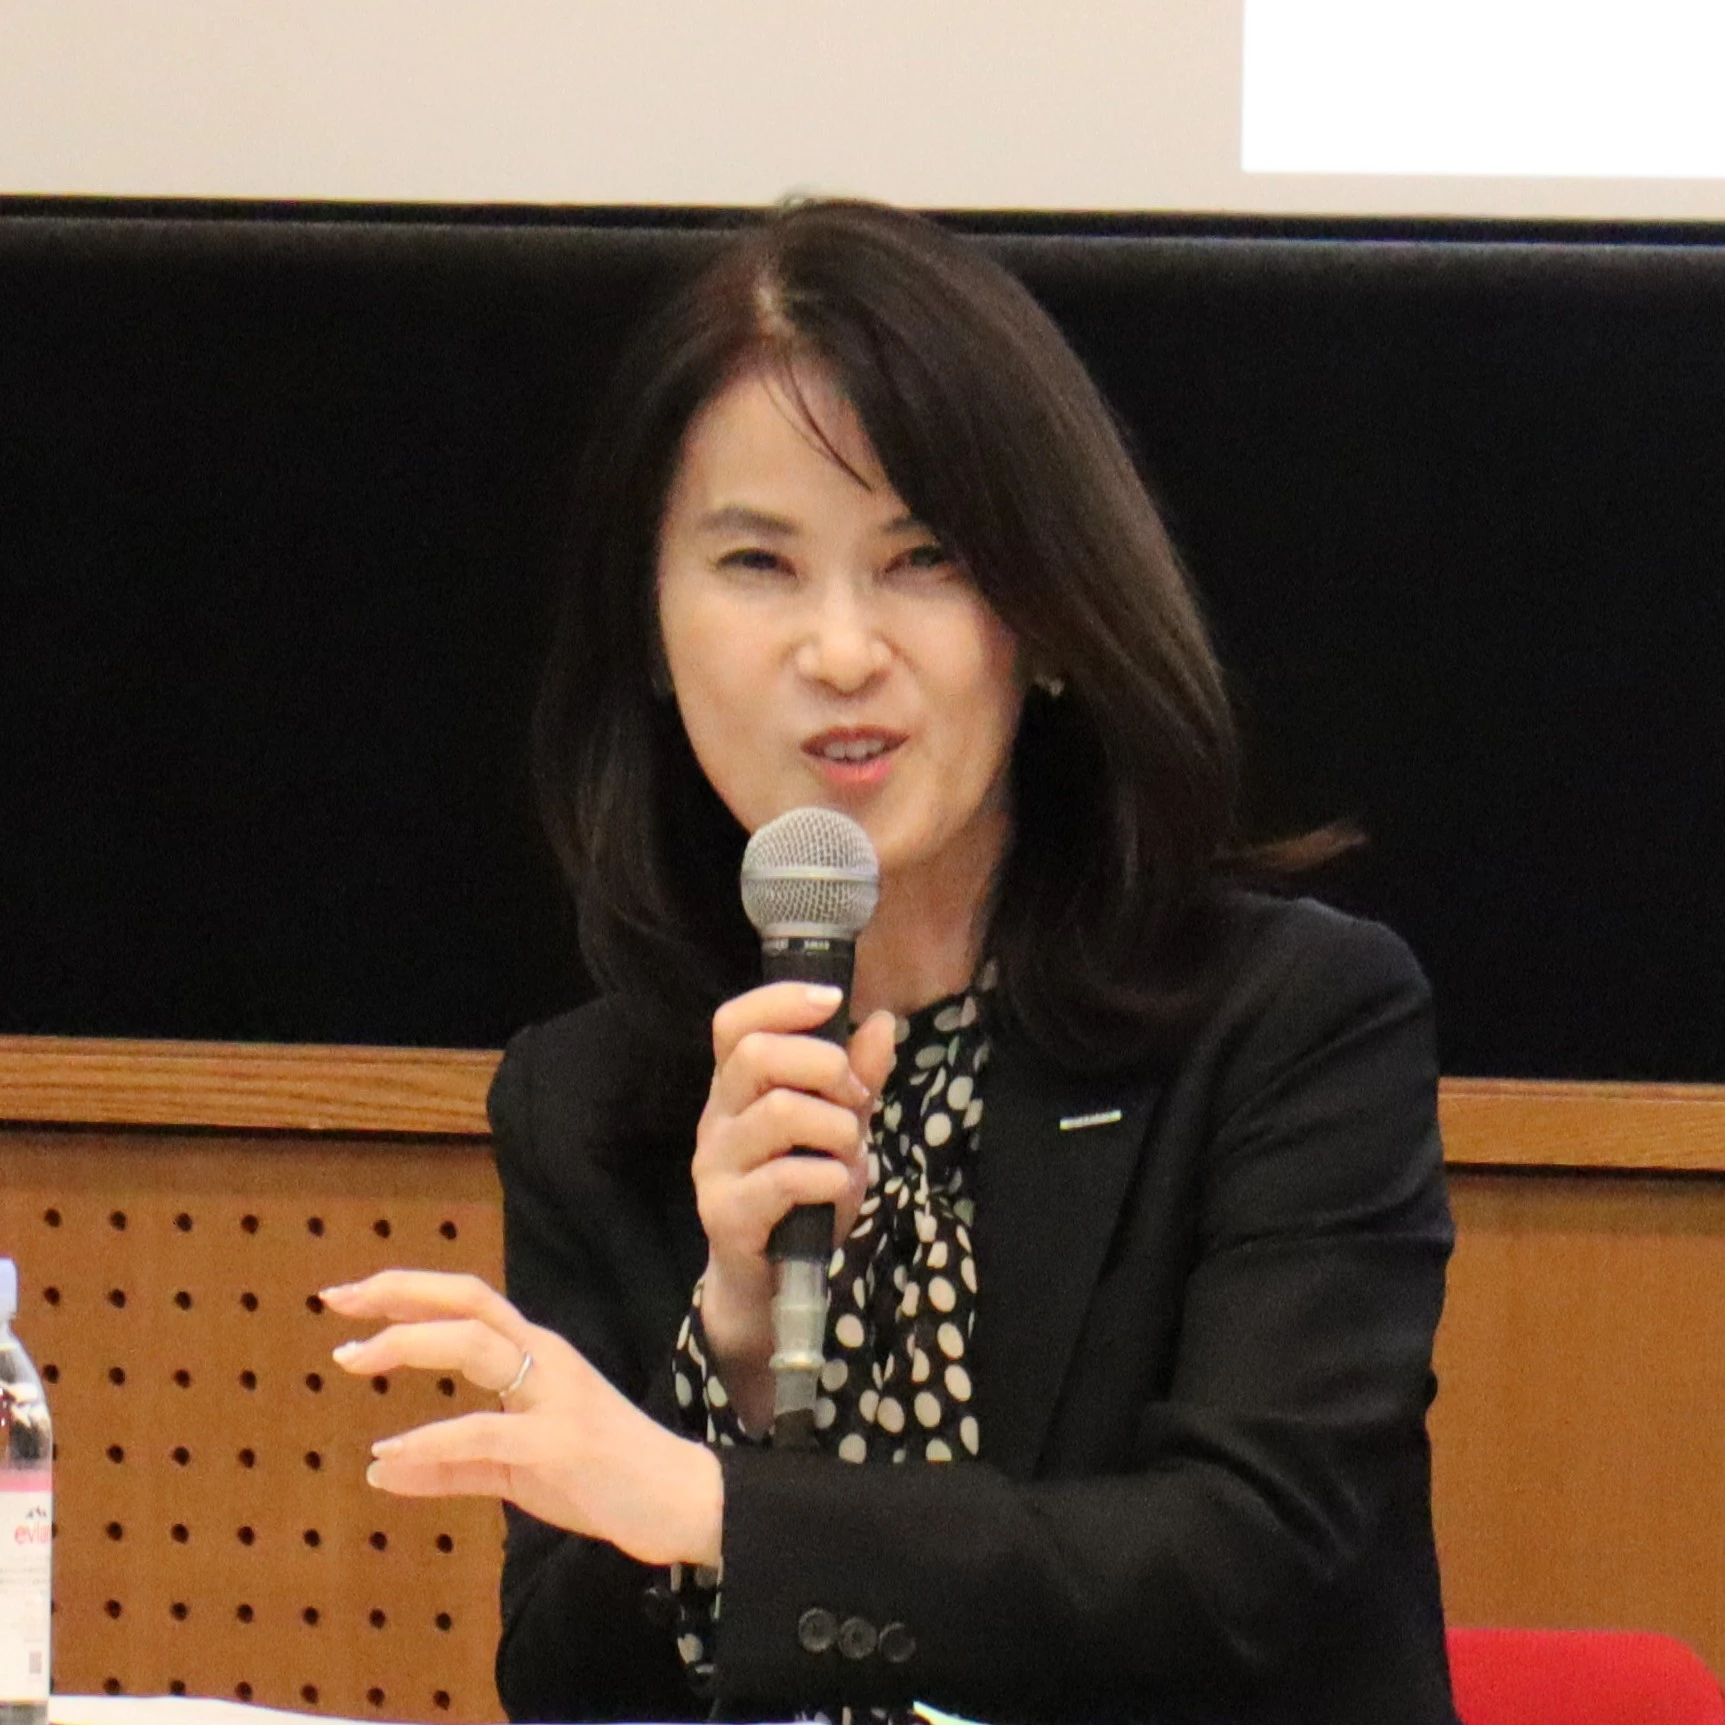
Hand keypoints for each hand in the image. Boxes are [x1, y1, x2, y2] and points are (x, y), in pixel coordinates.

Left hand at [322, 1269, 721, 1567]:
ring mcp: (555, 1396)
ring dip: (408, 1345)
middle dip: (398, 1294)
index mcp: (536, 1355)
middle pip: (468, 1301)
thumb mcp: (515, 1471)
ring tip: (353, 1360)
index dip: (407, 1291)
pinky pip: (485, 1433)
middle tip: (336, 1302)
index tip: (348, 1295)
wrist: (679, 1501)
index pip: (467, 1303)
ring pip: (476, 1345)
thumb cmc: (602, 1478)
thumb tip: (379, 1471)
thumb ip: (451, 1467)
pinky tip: (390, 1454)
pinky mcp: (560, 1444)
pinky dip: (432, 1440)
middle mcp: (545, 1358)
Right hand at [693, 982, 896, 1421]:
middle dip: (827, 1067)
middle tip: (855, 1100)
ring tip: (850, 1152)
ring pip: (779, 1111)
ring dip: (836, 1127)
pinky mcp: (726, 1214)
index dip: (782, 1001)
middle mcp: (716, 1118)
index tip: (834, 1002)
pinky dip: (830, 1176)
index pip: (734, 1021)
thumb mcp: (839, 1127)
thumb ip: (858, 1076)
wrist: (774, 1280)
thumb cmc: (804, 1192)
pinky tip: (840, 1187)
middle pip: (758, 1055)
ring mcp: (715, 1167)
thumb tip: (881, 1022)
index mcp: (736, 1086)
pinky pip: (786, 1178)